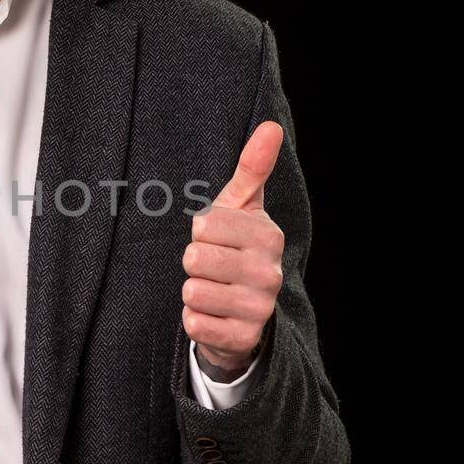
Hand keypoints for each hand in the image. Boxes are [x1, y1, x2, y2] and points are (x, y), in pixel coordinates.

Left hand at [182, 120, 284, 376]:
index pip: (204, 225)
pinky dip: (194, 320)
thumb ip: (253, 168)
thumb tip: (271, 126)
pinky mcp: (243, 338)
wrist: (244, 313)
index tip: (216, 240)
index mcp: (268, 236)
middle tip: (212, 269)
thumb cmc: (235, 248)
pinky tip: (213, 316)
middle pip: (195, 258)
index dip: (200, 233)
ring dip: (193, 292)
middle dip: (194, 264)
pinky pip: (193, 323)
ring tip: (213, 291)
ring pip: (192, 291)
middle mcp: (269, 273)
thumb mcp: (241, 208)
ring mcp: (259, 308)